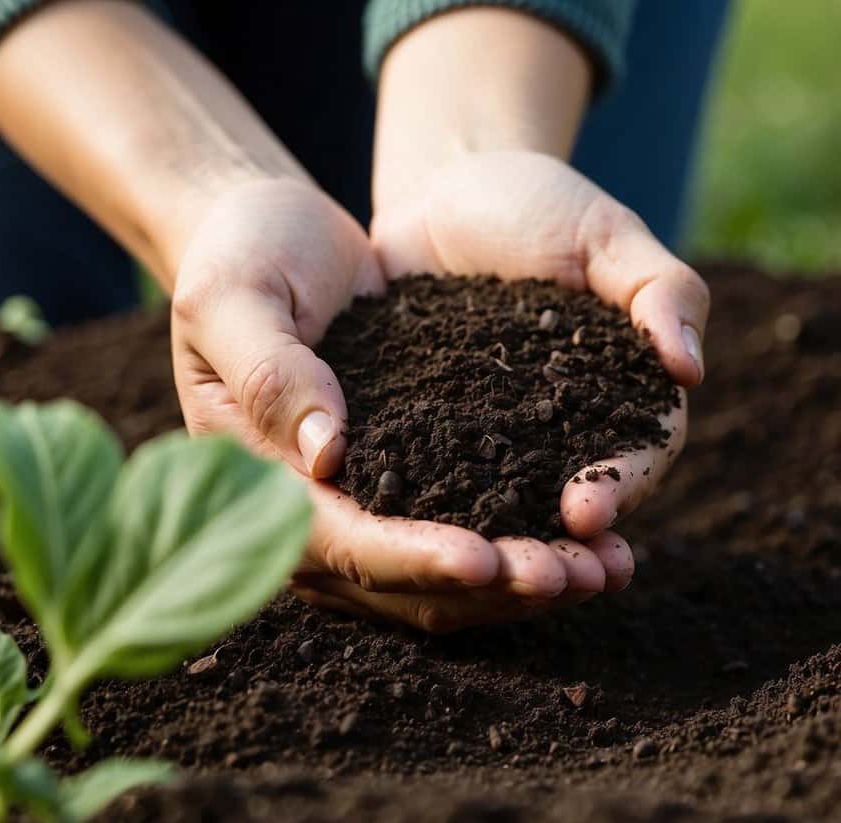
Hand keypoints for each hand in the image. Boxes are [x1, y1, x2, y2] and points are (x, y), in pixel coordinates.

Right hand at [172, 179, 625, 632]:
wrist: (268, 232)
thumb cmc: (241, 254)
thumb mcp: (235, 295)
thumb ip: (270, 371)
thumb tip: (327, 455)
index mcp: (262, 480)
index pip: (343, 545)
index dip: (414, 560)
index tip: (487, 559)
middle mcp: (313, 514)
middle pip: (408, 585)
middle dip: (494, 587)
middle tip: (579, 575)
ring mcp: (363, 507)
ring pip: (447, 580)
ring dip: (523, 582)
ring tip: (605, 569)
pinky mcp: (408, 481)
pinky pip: (470, 531)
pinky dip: (527, 544)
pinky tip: (593, 541)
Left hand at [371, 150, 705, 570]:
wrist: (448, 189)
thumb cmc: (542, 205)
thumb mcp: (605, 234)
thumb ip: (658, 289)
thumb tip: (690, 367)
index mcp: (618, 393)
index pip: (636, 454)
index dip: (619, 488)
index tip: (587, 514)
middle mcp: (558, 431)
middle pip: (569, 504)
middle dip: (556, 547)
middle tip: (532, 578)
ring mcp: (490, 439)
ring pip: (499, 507)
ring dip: (492, 551)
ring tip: (468, 582)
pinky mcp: (425, 432)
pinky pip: (424, 478)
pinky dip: (416, 512)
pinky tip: (391, 537)